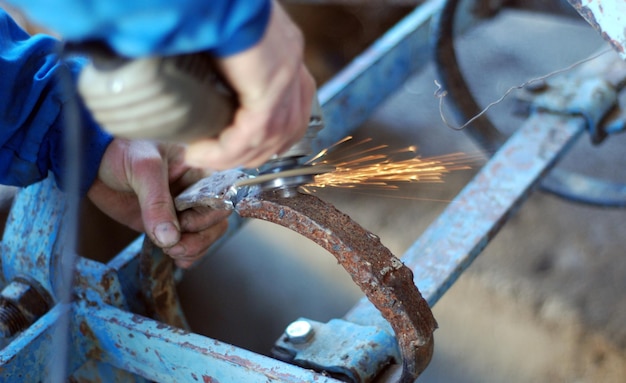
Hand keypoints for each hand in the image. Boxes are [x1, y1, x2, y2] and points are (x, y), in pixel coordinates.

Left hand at [87, 139, 229, 267]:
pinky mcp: (167, 223)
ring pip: (206, 235)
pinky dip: (186, 255)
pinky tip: (174, 257)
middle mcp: (196, 190)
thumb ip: (157, 202)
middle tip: (175, 244)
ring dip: (193, 249)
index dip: (208, 214)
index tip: (185, 221)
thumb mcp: (143, 168)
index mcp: (199, 169)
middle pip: (216, 220)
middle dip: (200, 237)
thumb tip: (171, 238)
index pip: (220, 195)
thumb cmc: (121, 150)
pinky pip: (187, 243)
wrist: (93, 162)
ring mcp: (183, 208)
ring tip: (170, 251)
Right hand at [184, 0, 315, 169]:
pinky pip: (250, 135)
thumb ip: (228, 63)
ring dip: (233, 157)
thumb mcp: (227, 38)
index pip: (291, 109)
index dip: (267, 137)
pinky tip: (201, 152)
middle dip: (253, 153)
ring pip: (269, 139)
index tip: (237, 147)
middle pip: (287, 131)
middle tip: (218, 159)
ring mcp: (285, 76)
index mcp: (287, 53)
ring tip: (203, 158)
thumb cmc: (212, 6)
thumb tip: (207, 81)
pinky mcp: (270, 86)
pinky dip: (223, 151)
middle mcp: (292, 66)